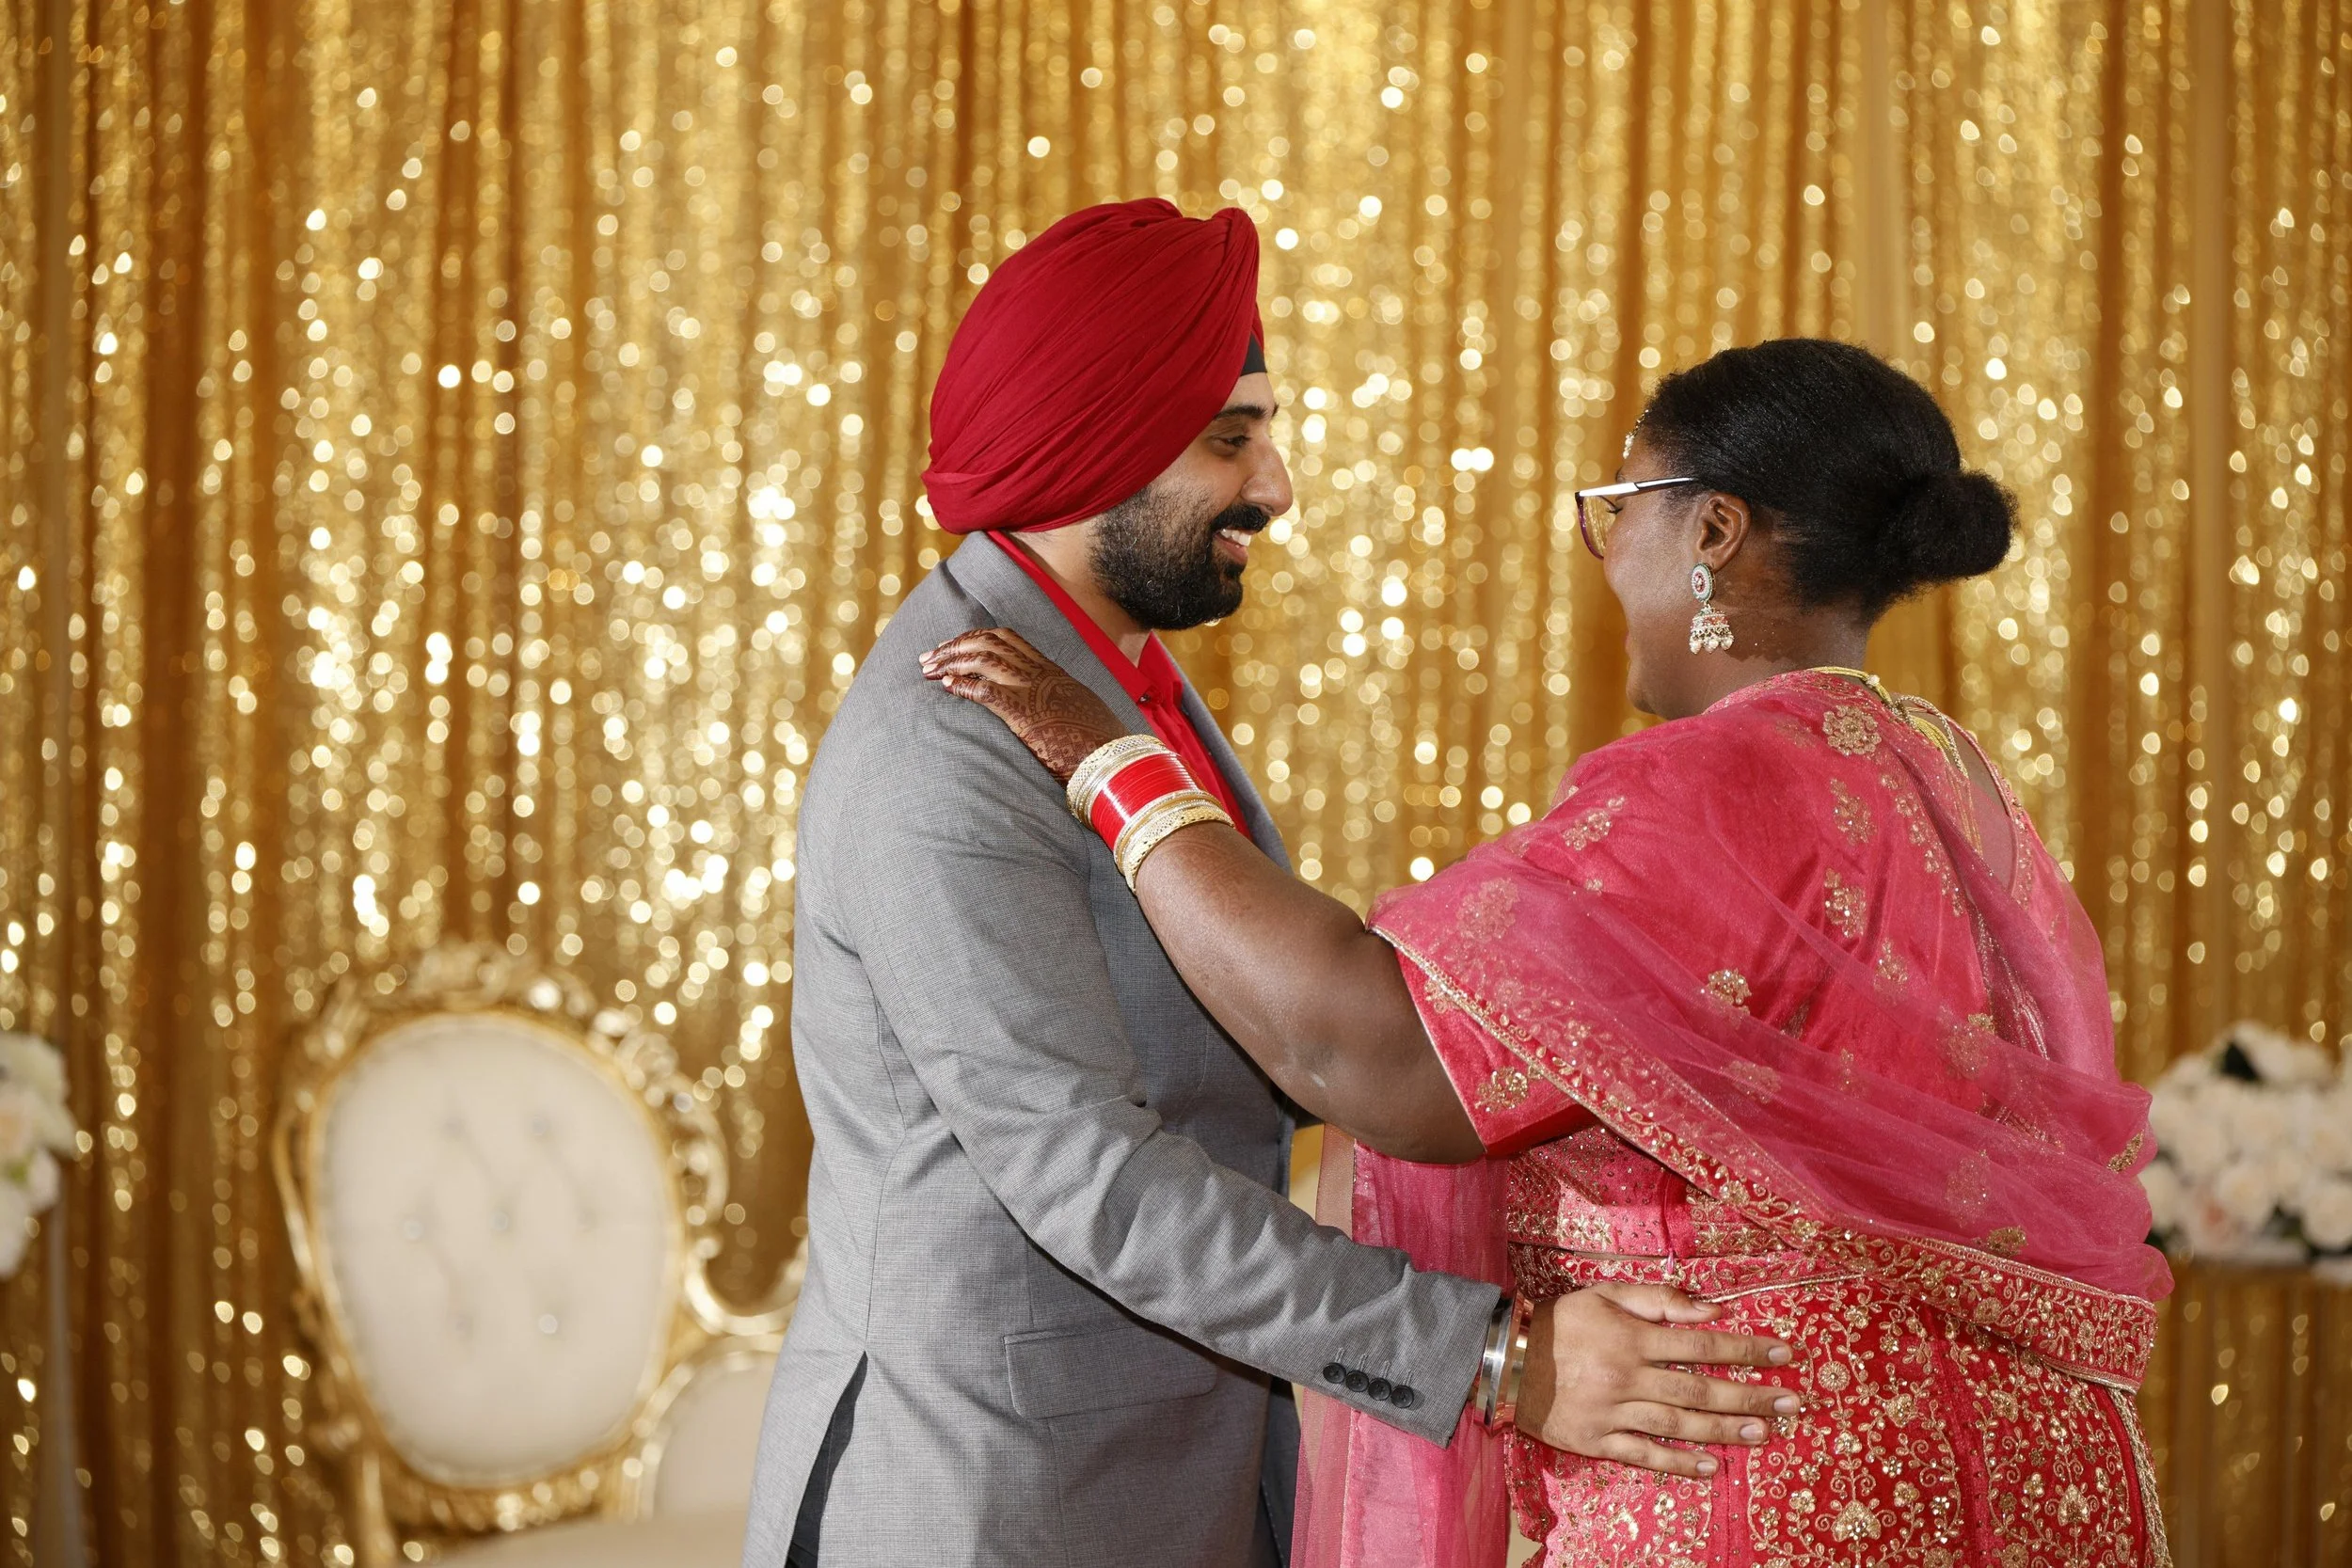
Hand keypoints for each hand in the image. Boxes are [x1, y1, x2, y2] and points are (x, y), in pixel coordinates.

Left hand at [922, 628, 1125, 782]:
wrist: (1116, 762)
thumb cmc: (1102, 746)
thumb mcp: (1082, 714)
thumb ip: (1063, 705)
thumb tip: (1054, 713)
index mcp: (1054, 672)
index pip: (1009, 639)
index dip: (976, 637)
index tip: (955, 645)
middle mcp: (1041, 674)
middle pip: (989, 642)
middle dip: (955, 645)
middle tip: (929, 656)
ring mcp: (1033, 690)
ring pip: (983, 659)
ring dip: (951, 661)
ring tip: (928, 669)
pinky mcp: (1024, 713)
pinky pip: (985, 690)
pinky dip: (962, 685)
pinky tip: (946, 687)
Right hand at [1514, 1284, 1798, 1477]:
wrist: (1504, 1359)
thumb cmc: (1560, 1322)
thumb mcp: (1606, 1294)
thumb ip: (1659, 1300)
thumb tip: (1712, 1310)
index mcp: (1633, 1338)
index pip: (1702, 1345)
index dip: (1746, 1350)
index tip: (1783, 1354)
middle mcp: (1628, 1377)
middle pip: (1699, 1391)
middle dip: (1749, 1397)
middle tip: (1790, 1405)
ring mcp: (1613, 1413)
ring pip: (1678, 1425)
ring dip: (1723, 1432)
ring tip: (1761, 1434)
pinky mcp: (1596, 1441)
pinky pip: (1643, 1455)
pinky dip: (1677, 1462)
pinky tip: (1708, 1467)